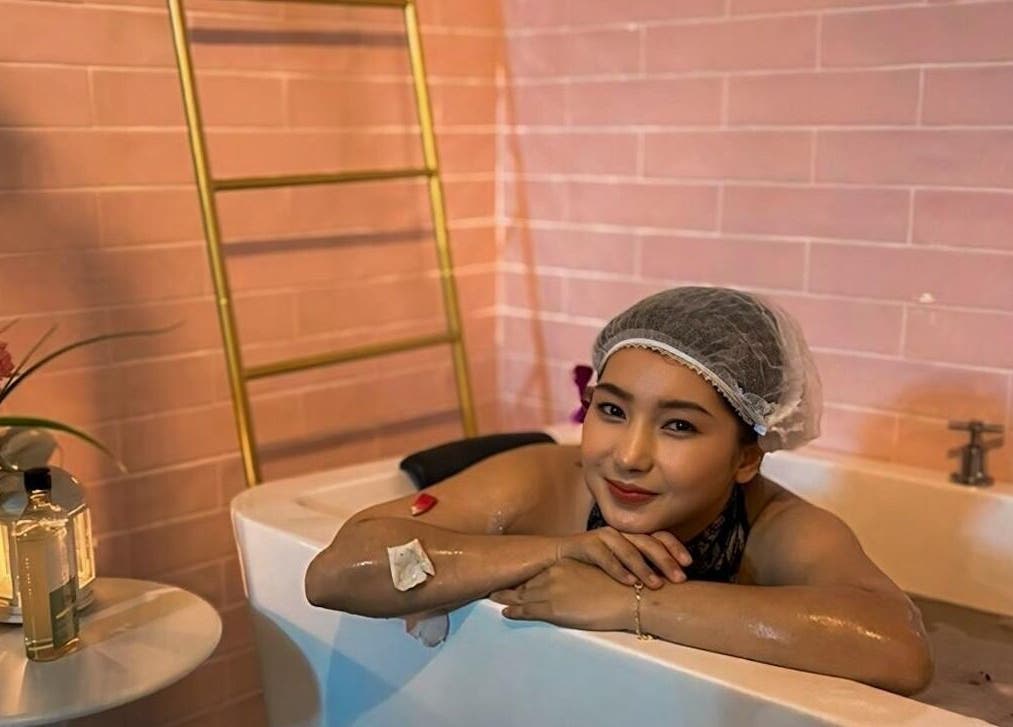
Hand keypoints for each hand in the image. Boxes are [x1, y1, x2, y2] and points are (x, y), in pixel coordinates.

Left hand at [489, 559, 633, 630]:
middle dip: (509, 582)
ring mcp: (550, 590)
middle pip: (525, 579)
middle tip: (493, 582)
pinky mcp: (552, 608)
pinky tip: (505, 611)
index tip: (512, 573)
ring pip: (520, 594)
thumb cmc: (620, 585)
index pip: (538, 569)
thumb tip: (576, 581)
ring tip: (492, 595)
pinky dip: (513, 611)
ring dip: (505, 595)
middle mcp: (553, 573)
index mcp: (564, 562)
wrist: (629, 597)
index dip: (524, 573)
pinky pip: (526, 610)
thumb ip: (580, 573)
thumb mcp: (595, 571)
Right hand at [557, 526, 691, 589]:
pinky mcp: (584, 544)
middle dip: (665, 560)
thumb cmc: (590, 565)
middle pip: (647, 542)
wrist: (553, 559)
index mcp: (630, 536)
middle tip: (680, 578)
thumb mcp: (618, 566)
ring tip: (656, 585)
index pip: (658, 536)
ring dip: (644, 567)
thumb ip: (639, 569)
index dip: (674, 547)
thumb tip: (667, 584)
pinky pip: (604, 556)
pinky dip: (617, 568)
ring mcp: (601, 536)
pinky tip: (628, 582)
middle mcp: (619, 532)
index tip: (689, 564)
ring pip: (628, 548)